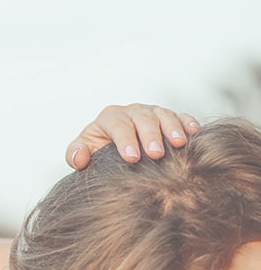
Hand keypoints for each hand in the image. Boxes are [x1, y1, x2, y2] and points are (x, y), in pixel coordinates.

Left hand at [66, 103, 199, 169]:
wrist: (110, 150)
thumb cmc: (96, 152)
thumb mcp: (82, 152)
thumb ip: (75, 154)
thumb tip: (80, 157)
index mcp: (109, 118)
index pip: (118, 125)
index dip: (125, 140)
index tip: (131, 158)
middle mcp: (131, 112)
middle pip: (142, 118)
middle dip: (150, 135)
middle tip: (156, 154)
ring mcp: (150, 113)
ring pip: (163, 115)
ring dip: (172, 128)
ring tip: (179, 143)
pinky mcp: (166, 118)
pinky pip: (178, 116)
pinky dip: (186, 122)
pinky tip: (193, 132)